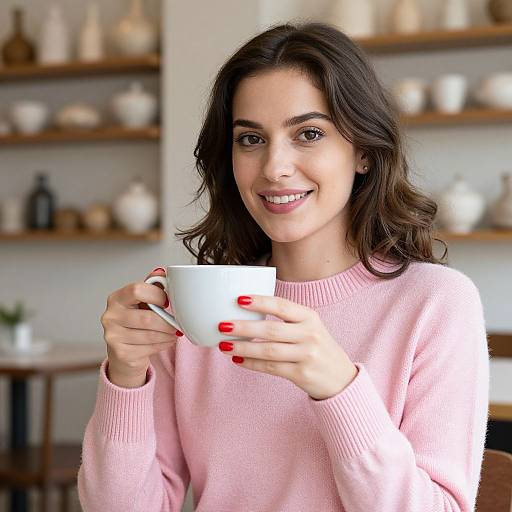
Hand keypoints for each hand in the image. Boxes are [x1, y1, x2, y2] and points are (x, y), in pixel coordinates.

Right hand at [100, 267, 182, 386]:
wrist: (125, 352)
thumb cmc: (136, 322)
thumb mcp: (142, 301)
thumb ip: (152, 286)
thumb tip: (162, 272)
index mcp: (116, 298)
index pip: (137, 290)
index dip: (157, 295)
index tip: (167, 302)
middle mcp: (110, 316)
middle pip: (147, 317)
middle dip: (167, 322)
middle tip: (177, 323)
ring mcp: (113, 336)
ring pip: (150, 335)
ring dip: (168, 335)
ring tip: (174, 333)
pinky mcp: (121, 353)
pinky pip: (149, 348)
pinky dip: (163, 344)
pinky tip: (166, 341)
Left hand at [217, 295, 357, 400]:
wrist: (341, 378)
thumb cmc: (318, 347)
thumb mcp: (310, 326)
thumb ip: (287, 319)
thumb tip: (246, 311)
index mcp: (310, 317)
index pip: (282, 305)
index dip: (260, 302)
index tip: (239, 299)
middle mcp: (310, 334)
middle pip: (271, 330)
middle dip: (244, 328)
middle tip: (222, 325)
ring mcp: (307, 355)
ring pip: (268, 350)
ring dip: (243, 348)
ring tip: (224, 345)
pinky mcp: (301, 374)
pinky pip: (271, 367)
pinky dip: (252, 364)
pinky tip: (238, 360)